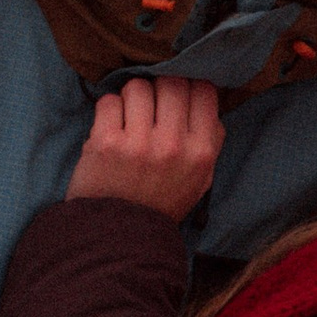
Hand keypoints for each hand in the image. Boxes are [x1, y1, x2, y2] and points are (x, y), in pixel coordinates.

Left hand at [68, 74, 224, 217]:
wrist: (120, 234)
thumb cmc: (161, 201)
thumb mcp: (200, 178)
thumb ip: (210, 139)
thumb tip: (205, 97)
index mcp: (201, 152)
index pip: (204, 90)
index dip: (190, 86)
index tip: (179, 95)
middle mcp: (173, 145)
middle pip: (171, 82)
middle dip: (160, 88)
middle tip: (151, 106)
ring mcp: (138, 143)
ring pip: (138, 87)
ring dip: (131, 97)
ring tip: (129, 118)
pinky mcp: (106, 142)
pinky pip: (108, 101)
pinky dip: (108, 109)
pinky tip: (111, 128)